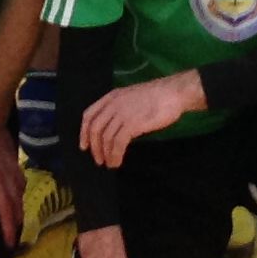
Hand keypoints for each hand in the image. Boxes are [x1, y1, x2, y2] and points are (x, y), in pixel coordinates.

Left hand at [0, 118, 25, 246]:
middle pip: (6, 209)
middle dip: (8, 228)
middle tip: (9, 244)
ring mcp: (8, 173)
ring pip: (16, 198)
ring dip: (17, 214)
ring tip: (19, 227)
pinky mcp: (14, 164)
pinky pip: (20, 183)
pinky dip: (21, 194)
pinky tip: (20, 199)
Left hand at [81, 73, 200, 167]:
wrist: (173, 93)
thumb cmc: (157, 96)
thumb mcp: (132, 97)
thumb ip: (120, 108)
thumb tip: (113, 127)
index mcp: (112, 97)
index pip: (89, 114)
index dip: (83, 132)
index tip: (84, 146)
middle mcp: (113, 104)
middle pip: (95, 129)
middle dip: (94, 147)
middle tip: (98, 160)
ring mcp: (122, 114)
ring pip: (105, 138)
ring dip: (105, 154)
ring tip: (110, 164)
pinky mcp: (132, 124)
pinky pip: (117, 143)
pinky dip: (115, 155)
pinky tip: (117, 161)